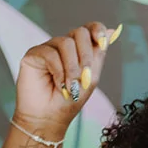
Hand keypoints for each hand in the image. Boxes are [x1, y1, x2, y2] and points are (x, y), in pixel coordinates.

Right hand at [14, 22, 119, 137]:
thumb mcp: (90, 77)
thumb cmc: (69, 101)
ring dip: (72, 67)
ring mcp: (48, 48)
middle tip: (84, 76)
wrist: (48, 118)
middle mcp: (64, 46)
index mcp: (79, 50)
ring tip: (71, 86)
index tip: (102, 41)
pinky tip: (58, 84)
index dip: (97, 30)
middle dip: (86, 55)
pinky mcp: (34, 54)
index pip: (90, 29)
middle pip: (79, 32)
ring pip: (65, 43)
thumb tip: (114, 30)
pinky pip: (50, 53)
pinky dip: (58, 70)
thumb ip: (99, 54)